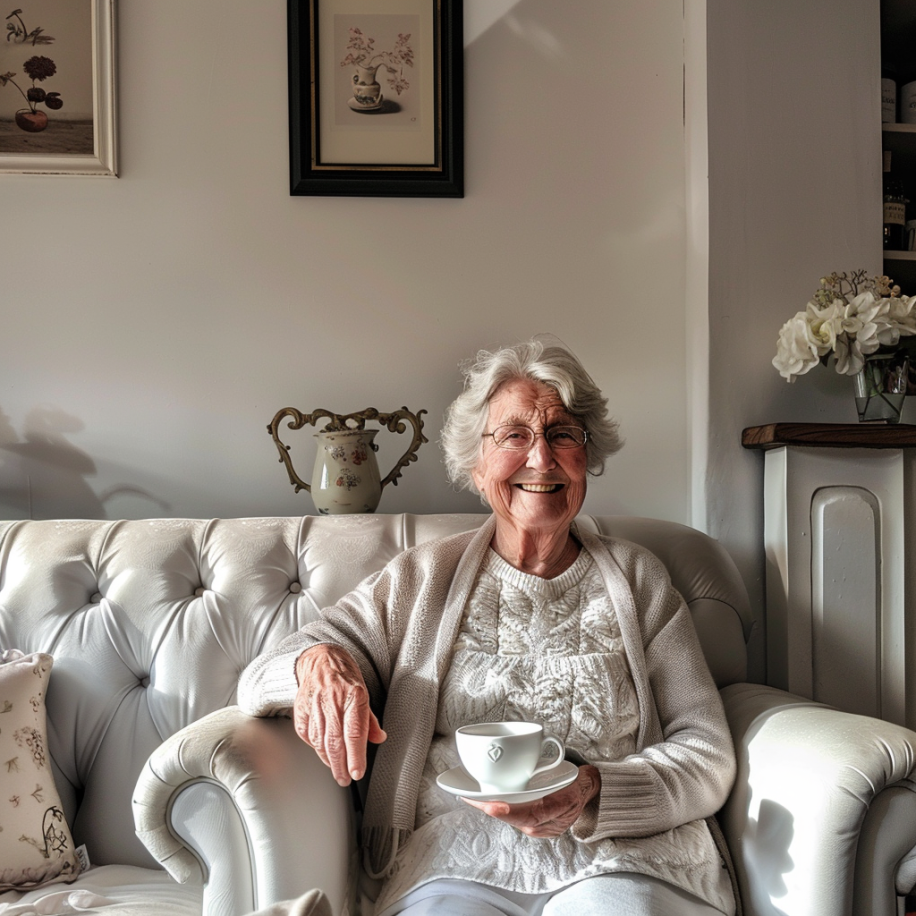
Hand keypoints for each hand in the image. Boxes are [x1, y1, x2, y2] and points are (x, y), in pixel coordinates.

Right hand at [293, 644, 385, 785]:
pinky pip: (307, 734)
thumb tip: (379, 738)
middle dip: (341, 766)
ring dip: (328, 759)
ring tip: (337, 769)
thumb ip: (370, 719)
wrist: (320, 658)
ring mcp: (315, 704)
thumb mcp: (364, 692)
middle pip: (335, 741)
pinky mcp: (301, 708)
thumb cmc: (345, 676)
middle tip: (345, 779)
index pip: (354, 733)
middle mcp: (333, 700)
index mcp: (354, 695)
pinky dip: (315, 747)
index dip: (356, 756)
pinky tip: (323, 752)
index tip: (358, 772)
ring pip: (320, 741)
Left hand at [461, 764, 600, 837]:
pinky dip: (496, 809)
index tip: (493, 806)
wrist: (587, 794)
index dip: (512, 812)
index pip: (534, 813)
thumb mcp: (571, 769)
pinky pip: (513, 819)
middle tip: (473, 799)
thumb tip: (551, 742)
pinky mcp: (534, 826)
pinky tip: (480, 801)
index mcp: (561, 806)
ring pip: (513, 820)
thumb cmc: (577, 780)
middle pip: (518, 819)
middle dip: (493, 809)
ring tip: (469, 797)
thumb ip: (560, 758)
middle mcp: (550, 822)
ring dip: (490, 809)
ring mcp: (542, 828)